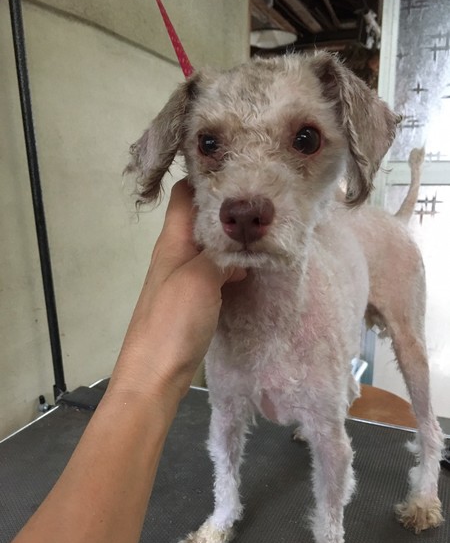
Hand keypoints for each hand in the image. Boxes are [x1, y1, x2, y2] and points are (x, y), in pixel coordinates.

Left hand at [110, 179, 245, 409]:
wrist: (155, 376)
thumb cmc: (172, 323)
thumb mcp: (199, 279)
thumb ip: (220, 254)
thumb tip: (240, 242)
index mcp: (173, 241)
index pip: (185, 194)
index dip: (207, 176)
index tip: (240, 166)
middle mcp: (178, 254)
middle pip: (202, 218)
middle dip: (229, 207)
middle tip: (265, 198)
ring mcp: (187, 277)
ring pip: (212, 246)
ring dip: (234, 238)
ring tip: (266, 227)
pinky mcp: (196, 299)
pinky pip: (217, 271)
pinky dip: (235, 264)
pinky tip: (254, 267)